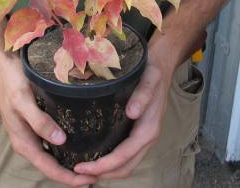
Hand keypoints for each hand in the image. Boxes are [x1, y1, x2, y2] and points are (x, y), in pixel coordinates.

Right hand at [0, 50, 95, 186]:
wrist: (0, 66)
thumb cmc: (10, 82)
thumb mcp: (24, 101)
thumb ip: (39, 121)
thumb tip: (60, 141)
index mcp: (23, 141)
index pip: (49, 168)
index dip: (68, 178)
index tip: (88, 181)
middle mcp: (27, 140)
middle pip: (51, 165)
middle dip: (71, 174)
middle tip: (96, 175)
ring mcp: (30, 132)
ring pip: (51, 155)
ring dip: (69, 162)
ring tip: (90, 163)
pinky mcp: (34, 122)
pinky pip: (50, 141)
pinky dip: (64, 147)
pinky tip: (76, 142)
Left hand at [73, 52, 173, 179]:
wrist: (162, 66)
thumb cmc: (153, 71)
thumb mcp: (149, 78)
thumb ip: (143, 94)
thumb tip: (132, 113)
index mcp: (149, 129)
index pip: (124, 156)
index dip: (103, 165)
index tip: (81, 167)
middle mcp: (148, 137)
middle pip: (125, 167)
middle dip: (102, 173)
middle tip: (77, 173)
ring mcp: (144, 136)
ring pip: (127, 164)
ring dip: (107, 171)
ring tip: (84, 170)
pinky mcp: (139, 132)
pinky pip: (127, 154)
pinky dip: (112, 162)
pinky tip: (97, 155)